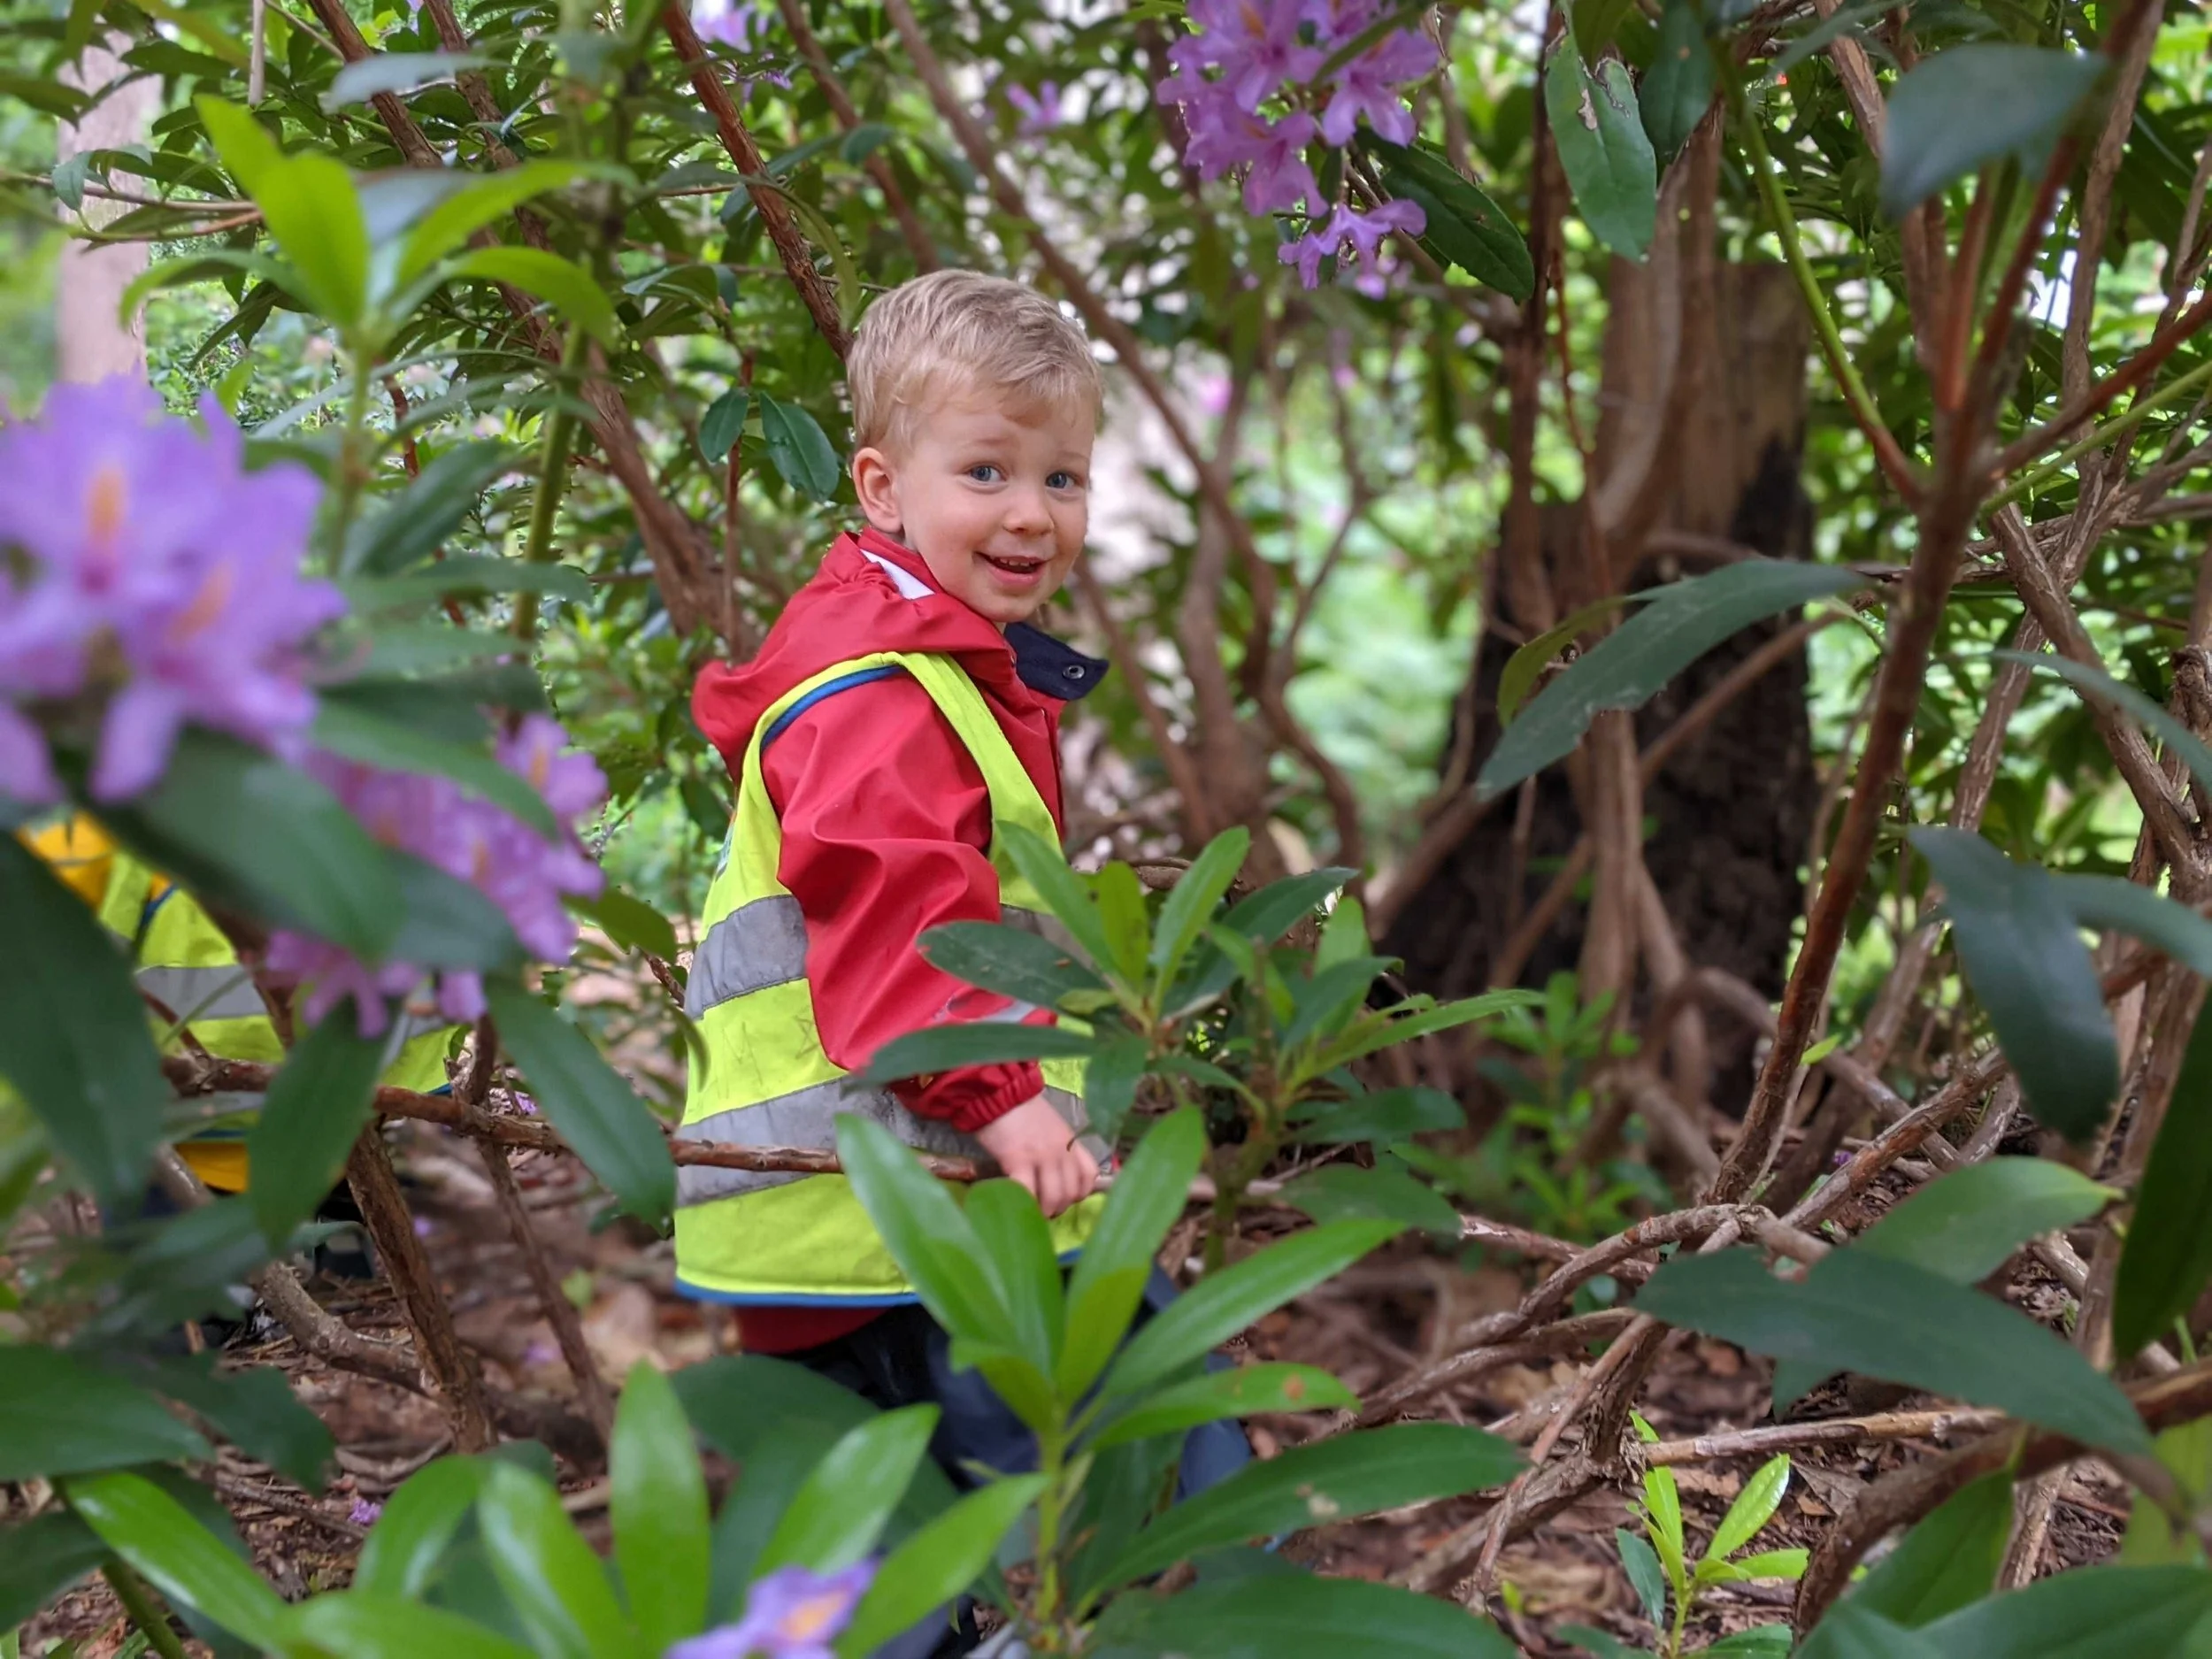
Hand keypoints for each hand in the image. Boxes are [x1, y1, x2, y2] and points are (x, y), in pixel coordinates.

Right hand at [974, 1095, 1098, 1218]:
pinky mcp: (1018, 1159)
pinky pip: (1027, 1191)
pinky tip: (1017, 1202)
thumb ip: (1058, 1147)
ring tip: (1032, 1212)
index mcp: (1071, 1142)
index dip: (1079, 1193)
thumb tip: (1054, 1174)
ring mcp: (1041, 1156)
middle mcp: (1062, 1151)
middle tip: (1045, 1211)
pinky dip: (1024, 1202)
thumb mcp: (1051, 1127)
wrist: (999, 1092)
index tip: (1064, 1197)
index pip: (1089, 1175)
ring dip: (1043, 1211)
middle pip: (1071, 1191)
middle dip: (1059, 1207)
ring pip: (1053, 1196)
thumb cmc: (1021, 1110)